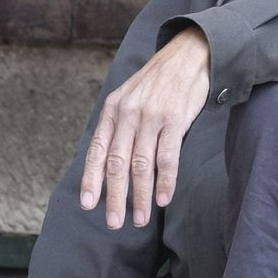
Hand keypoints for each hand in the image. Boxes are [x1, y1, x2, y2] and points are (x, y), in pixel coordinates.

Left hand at [80, 26, 210, 228]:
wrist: (188, 54)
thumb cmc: (159, 81)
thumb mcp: (129, 96)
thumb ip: (119, 125)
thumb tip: (109, 163)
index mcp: (113, 109)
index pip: (98, 150)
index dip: (91, 179)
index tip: (88, 204)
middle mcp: (128, 113)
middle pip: (117, 164)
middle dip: (115, 197)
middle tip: (114, 223)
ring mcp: (151, 116)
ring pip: (141, 165)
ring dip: (141, 196)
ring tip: (141, 219)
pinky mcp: (174, 119)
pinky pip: (167, 157)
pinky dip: (165, 181)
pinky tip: (164, 199)